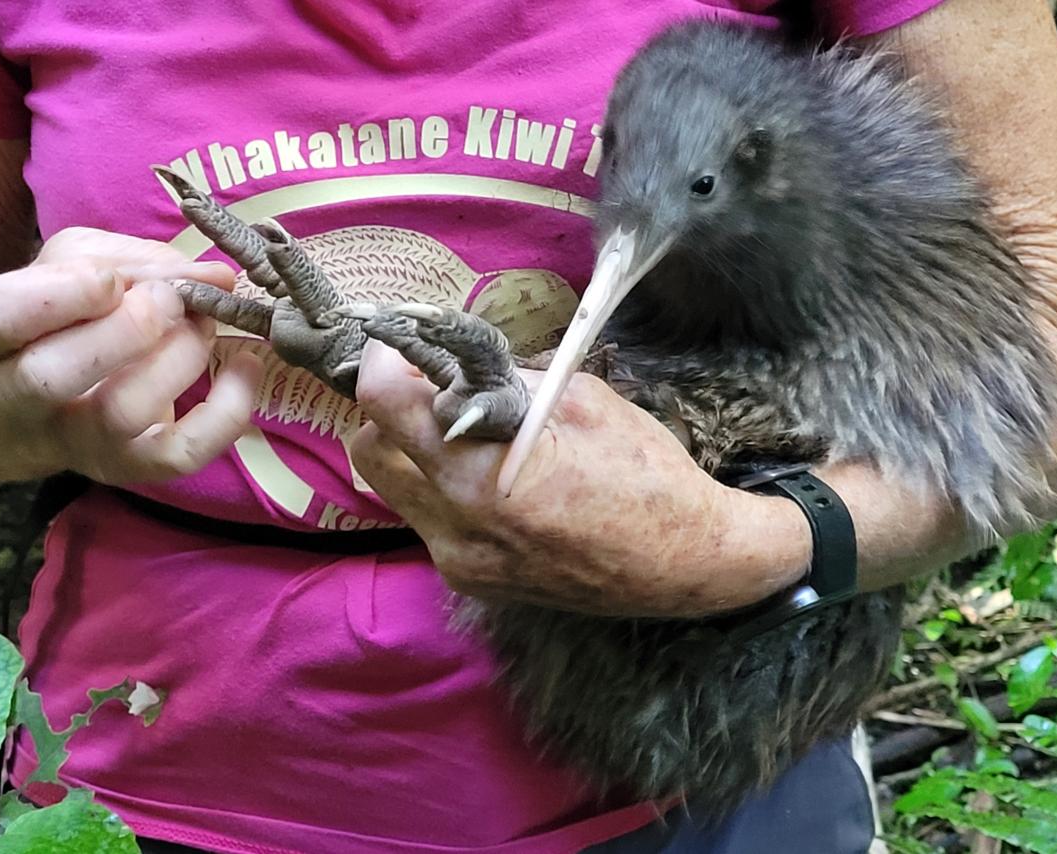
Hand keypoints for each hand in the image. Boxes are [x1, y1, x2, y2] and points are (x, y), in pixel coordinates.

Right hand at [0, 227, 262, 482]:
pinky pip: (178, 456)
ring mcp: (67, 443)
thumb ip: (125, 261)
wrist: (9, 415)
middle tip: (170, 298)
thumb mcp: (60, 274)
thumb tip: (212, 274)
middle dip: (125, 329)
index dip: (62, 293)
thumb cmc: (42, 325)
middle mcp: (8, 403)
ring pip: (118, 414)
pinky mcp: (121, 468)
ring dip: (177, 358)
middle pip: (51, 376)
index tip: (110, 277)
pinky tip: (244, 367)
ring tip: (202, 323)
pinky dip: (226, 413)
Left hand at [349, 342, 806, 616]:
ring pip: (394, 490)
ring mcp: (460, 562)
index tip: (401, 341)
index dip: (386, 360)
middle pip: (369, 451)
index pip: (383, 404)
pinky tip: (490, 477)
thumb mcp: (580, 401)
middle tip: (429, 384)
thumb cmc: (646, 474)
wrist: (687, 563)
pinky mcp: (473, 581)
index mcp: (480, 476)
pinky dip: (442, 488)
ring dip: (412, 451)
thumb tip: (457, 364)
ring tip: (460, 429)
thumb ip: (505, 382)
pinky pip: (429, 521)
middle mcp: (455, 528)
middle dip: (390, 410)